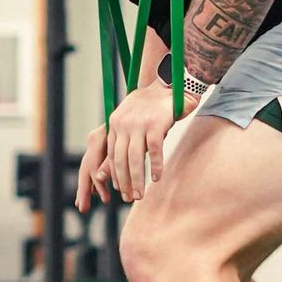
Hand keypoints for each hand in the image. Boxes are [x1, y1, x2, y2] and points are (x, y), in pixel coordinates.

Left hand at [77, 79, 177, 209]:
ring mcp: (139, 123)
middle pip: (120, 160)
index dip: (115, 175)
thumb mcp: (133, 121)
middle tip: (130, 198)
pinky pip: (154, 150)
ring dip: (137, 180)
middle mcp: (123, 124)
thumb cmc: (152, 106)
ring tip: (140, 195)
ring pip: (135, 158)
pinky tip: (157, 177)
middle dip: (124, 182)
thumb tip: (120, 166)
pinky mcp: (155, 123)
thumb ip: (126, 140)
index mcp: (115, 123)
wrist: (169, 83)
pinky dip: (155, 165)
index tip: (121, 190)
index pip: (112, 155)